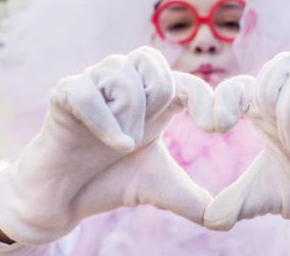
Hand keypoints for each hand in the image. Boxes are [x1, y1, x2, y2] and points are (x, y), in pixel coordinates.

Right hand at [0, 46, 212, 244]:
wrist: (65, 198)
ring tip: (120, 144)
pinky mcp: (64, 95)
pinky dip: (103, 120)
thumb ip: (191, 198)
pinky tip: (115, 144)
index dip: (206, 96)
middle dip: (158, 102)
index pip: (185, 80)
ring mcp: (94, 86)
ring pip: (123, 76)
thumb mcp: (159, 188)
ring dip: (129, 116)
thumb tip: (225, 222)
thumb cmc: (112, 181)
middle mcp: (125, 85)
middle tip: (141, 137)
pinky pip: (86, 92)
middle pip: (155, 67)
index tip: (219, 126)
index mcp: (152, 101)